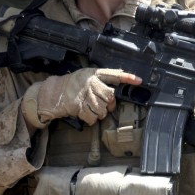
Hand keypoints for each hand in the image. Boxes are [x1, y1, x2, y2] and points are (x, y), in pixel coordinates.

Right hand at [21, 68, 140, 127]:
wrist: (54, 92)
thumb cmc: (73, 84)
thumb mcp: (87, 75)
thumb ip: (102, 79)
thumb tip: (118, 86)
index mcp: (94, 73)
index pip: (114, 74)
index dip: (128, 78)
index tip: (140, 81)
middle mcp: (91, 83)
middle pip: (110, 97)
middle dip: (109, 105)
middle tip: (102, 105)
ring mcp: (85, 94)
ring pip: (103, 109)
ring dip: (99, 113)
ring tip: (92, 109)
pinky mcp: (79, 106)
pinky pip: (93, 118)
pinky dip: (91, 120)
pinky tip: (86, 115)